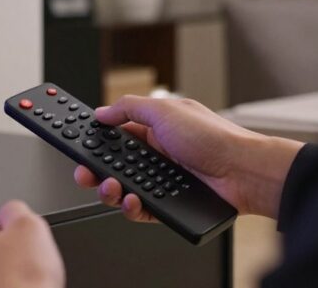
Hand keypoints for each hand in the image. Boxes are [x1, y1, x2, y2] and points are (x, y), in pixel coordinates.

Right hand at [74, 96, 303, 219]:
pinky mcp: (169, 204)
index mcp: (154, 128)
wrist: (243, 172)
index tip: (74, 140)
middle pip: (114, 163)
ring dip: (111, 189)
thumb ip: (129, 109)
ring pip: (123, 188)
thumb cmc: (214, 136)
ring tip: (111, 187)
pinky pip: (141, 208)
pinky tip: (132, 201)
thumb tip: (103, 112)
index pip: (115, 132)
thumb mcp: (166, 110)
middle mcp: (157, 154)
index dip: (94, 137)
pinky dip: (132, 207)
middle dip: (95, 168)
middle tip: (83, 172)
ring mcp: (162, 180)